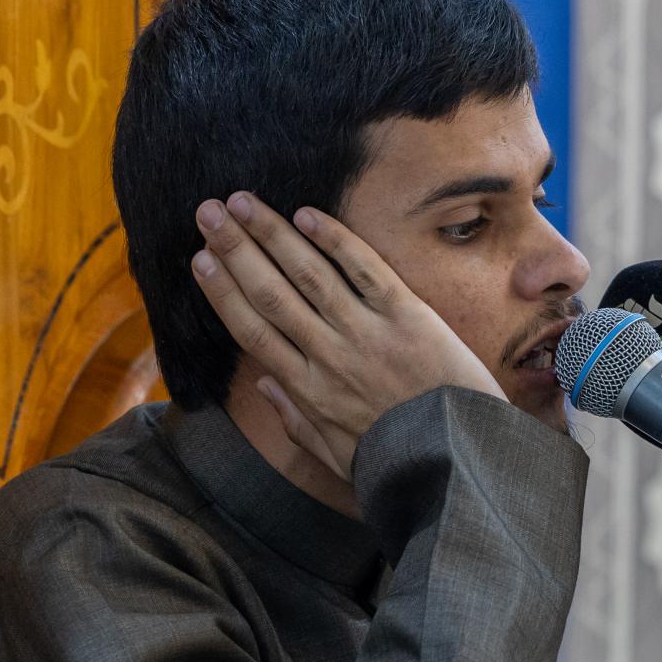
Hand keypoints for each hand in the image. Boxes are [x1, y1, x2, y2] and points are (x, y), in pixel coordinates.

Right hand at [192, 192, 504, 480]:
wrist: (462, 458)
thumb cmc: (402, 460)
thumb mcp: (340, 457)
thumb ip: (297, 423)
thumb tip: (263, 385)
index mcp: (308, 391)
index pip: (253, 331)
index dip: (222, 292)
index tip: (199, 260)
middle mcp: (330, 357)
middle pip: (270, 293)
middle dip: (234, 249)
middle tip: (207, 212)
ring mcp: (368, 334)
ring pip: (308, 274)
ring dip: (272, 234)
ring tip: (242, 201)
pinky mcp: (408, 316)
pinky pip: (365, 270)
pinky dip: (335, 240)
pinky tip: (307, 215)